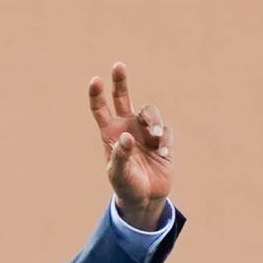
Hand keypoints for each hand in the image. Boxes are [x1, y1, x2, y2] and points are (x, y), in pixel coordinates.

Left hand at [88, 62, 172, 229]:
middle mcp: (127, 127)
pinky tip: (162, 155)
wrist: (145, 197)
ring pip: (151, 112)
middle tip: (118, 65)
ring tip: (156, 139)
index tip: (95, 80)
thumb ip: (121, 156)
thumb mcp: (118, 174)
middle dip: (120, 81)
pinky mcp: (163, 140)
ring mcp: (145, 131)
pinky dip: (166, 141)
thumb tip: (126, 137)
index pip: (101, 110)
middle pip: (123, 97)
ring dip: (155, 122)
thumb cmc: (125, 185)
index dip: (97, 94)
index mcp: (110, 133)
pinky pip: (167, 132)